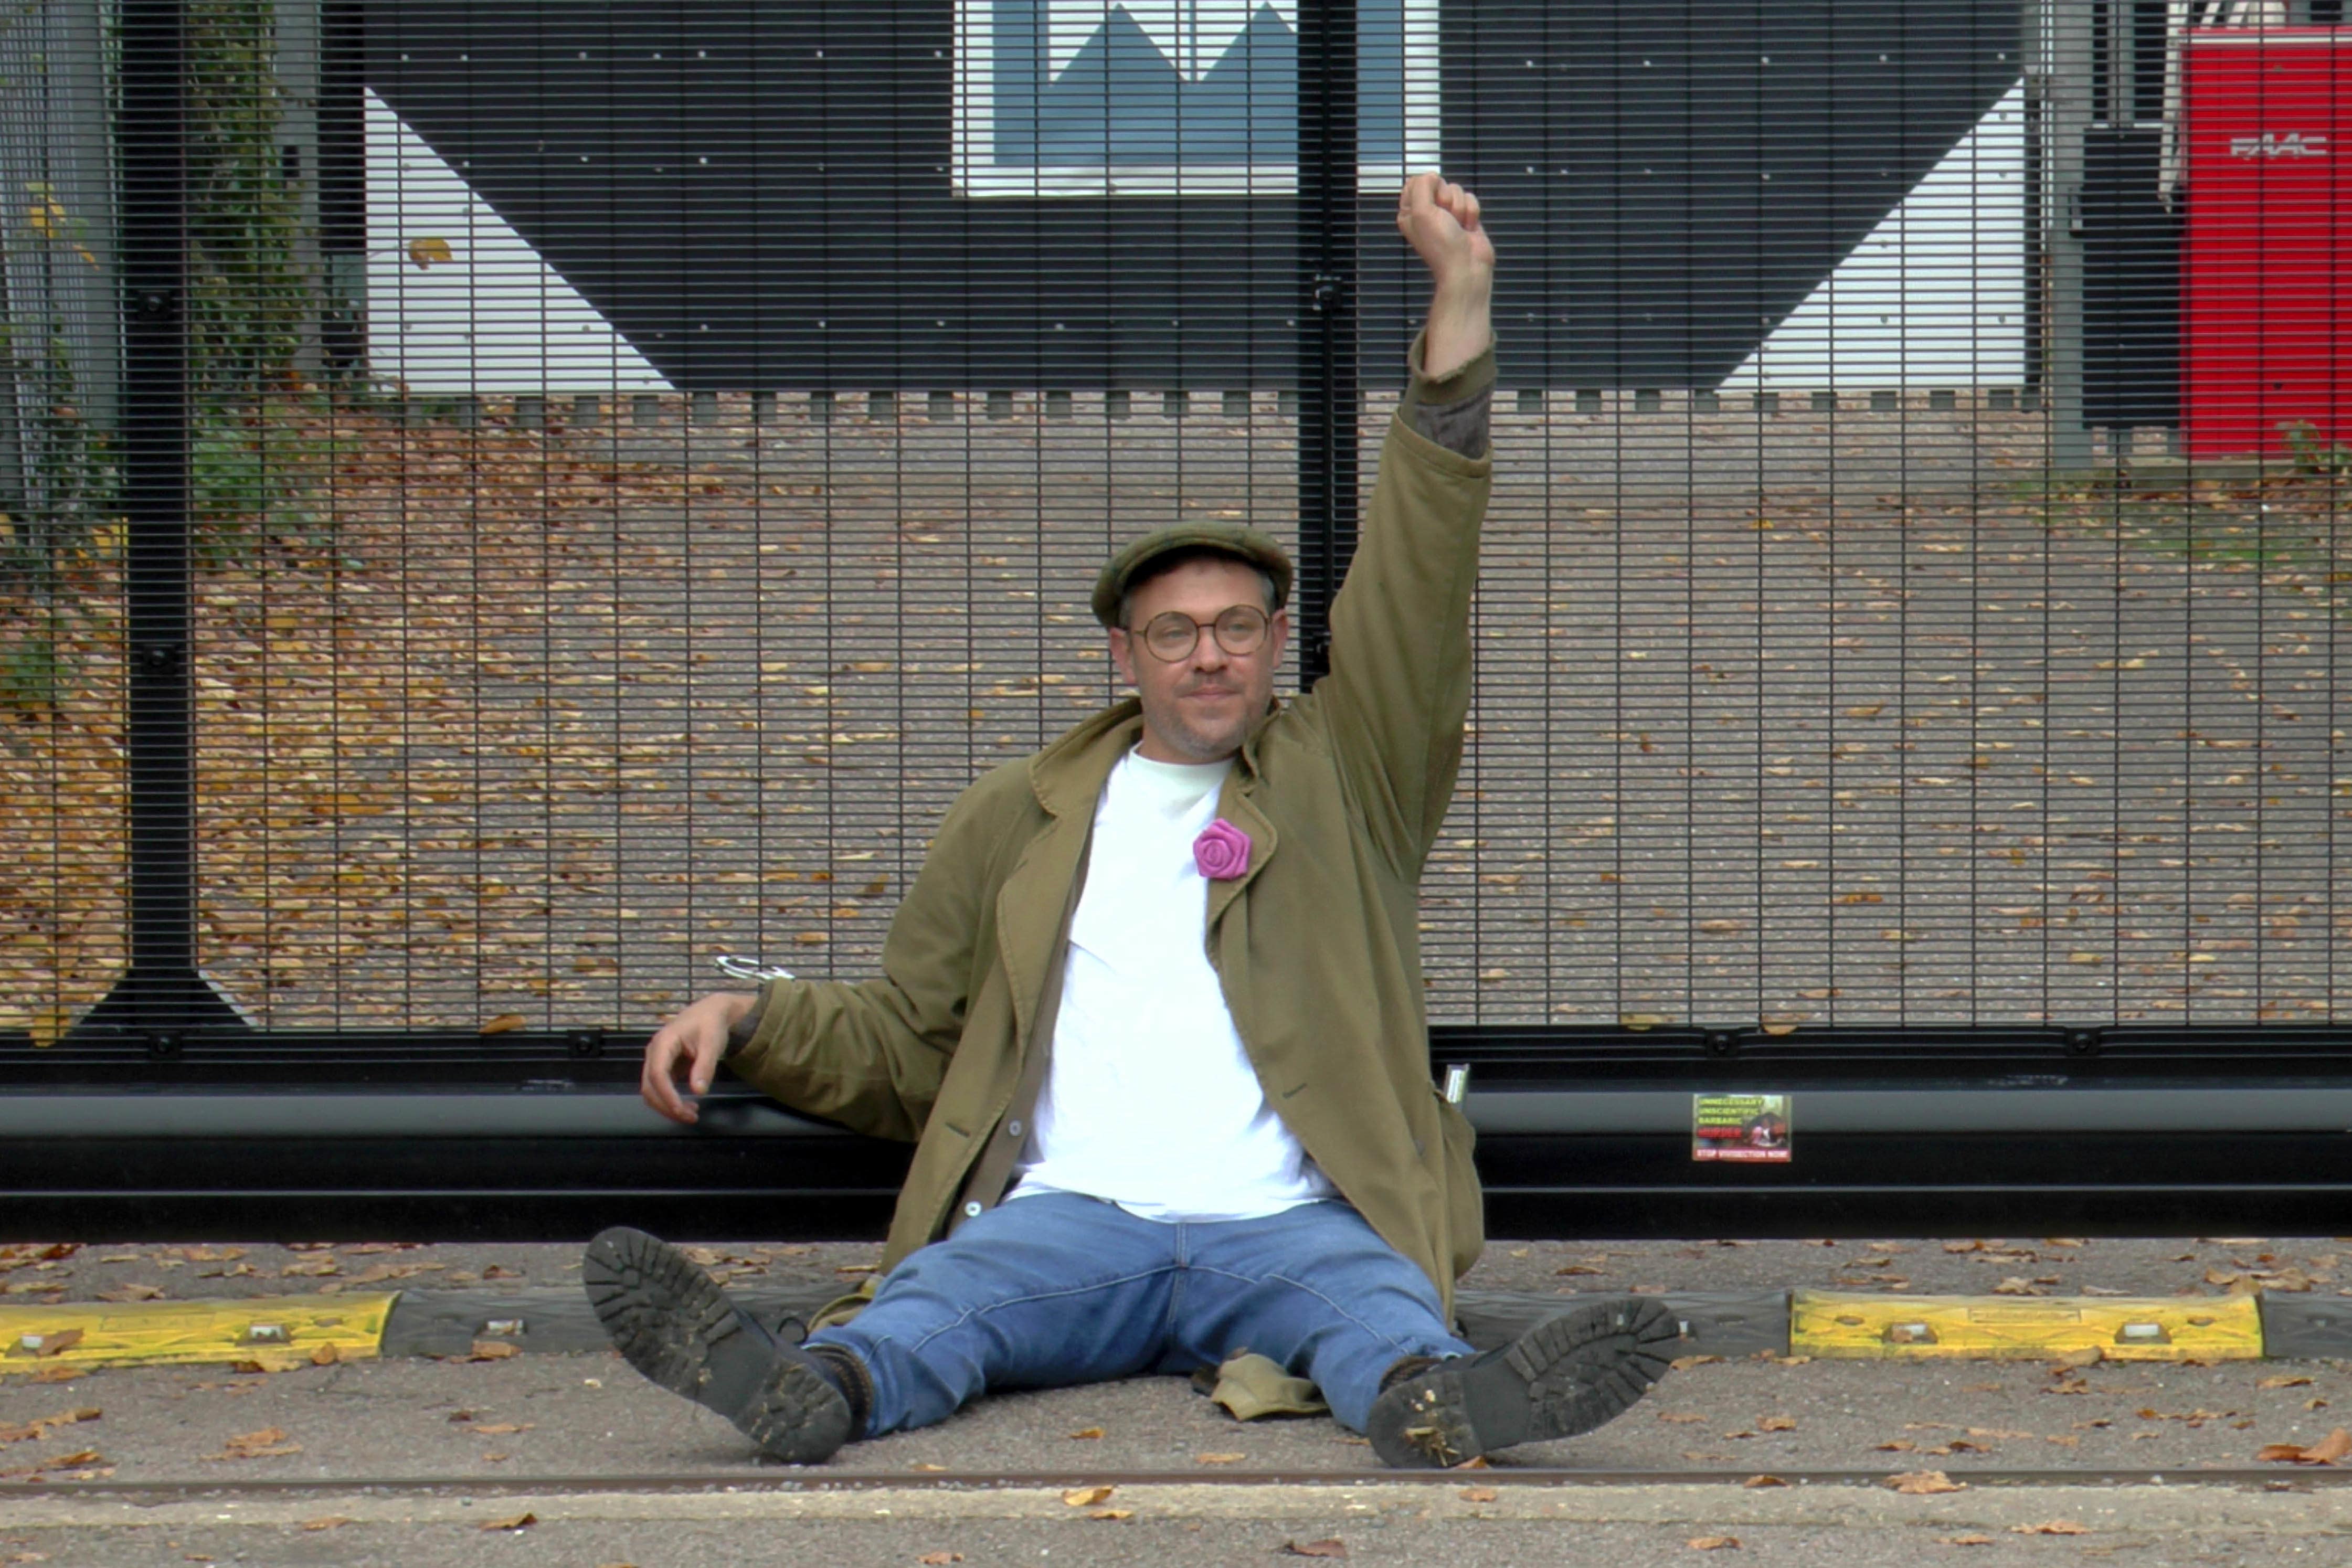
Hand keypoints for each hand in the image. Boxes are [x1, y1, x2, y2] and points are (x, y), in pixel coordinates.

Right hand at [641, 991, 756, 1123]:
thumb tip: (699, 1091)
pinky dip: (669, 1100)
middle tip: (691, 1117)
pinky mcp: (661, 1067)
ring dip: (667, 1106)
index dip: (667, 1095)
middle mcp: (654, 1052)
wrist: (709, 1013)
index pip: (658, 1074)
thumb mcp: (712, 1044)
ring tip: (691, 1114)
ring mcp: (655, 1060)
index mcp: (664, 1042)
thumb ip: (704, 1067)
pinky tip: (687, 1105)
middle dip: (667, 1106)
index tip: (681, 1110)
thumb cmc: (710, 1025)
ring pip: (651, 1090)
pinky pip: (659, 1088)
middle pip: (649, 1086)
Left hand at [1396, 172, 1495, 286]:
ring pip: (1457, 190)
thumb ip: (1422, 187)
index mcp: (1410, 211)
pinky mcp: (1465, 215)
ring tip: (1457, 226)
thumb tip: (1432, 175)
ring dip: (1460, 208)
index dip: (1427, 188)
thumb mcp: (1421, 212)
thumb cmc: (1441, 245)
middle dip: (1446, 199)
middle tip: (1445, 218)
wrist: (1466, 266)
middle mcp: (1427, 211)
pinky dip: (1472, 212)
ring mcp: (1447, 214)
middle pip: (1439, 183)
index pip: (1416, 182)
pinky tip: (1468, 228)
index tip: (1430, 204)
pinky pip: (1471, 198)